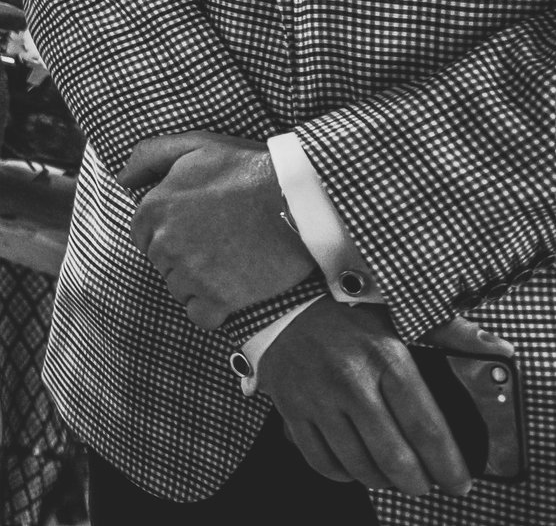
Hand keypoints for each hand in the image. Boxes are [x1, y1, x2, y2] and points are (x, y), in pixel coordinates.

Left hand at [120, 130, 316, 328]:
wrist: (299, 200)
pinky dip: (212, 309)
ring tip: (230, 262)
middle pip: (161, 262)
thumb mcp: (195, 146)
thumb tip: (122, 178)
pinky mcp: (219, 298)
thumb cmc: (248, 169)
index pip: (142, 235)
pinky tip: (230, 292)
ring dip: (198, 282)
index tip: (195, 228)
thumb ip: (149, 155)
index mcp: (154, 208)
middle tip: (219, 242)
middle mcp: (165, 243)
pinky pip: (200, 315)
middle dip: (183, 256)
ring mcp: (190, 273)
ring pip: (178, 288)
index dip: (168, 232)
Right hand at [261, 301, 471, 496]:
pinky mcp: (290, 407)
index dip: (448, 465)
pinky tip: (354, 464)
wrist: (282, 299)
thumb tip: (501, 349)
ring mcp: (316, 396)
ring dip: (381, 480)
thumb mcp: (401, 313)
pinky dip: (342, 473)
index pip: (427, 428)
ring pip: (358, 464)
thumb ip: (452, 333)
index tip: (459, 482)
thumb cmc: (349, 309)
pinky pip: (320, 461)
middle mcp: (350, 380)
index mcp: (385, 357)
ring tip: (391, 475)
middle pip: (394, 457)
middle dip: (417, 482)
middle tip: (425, 484)